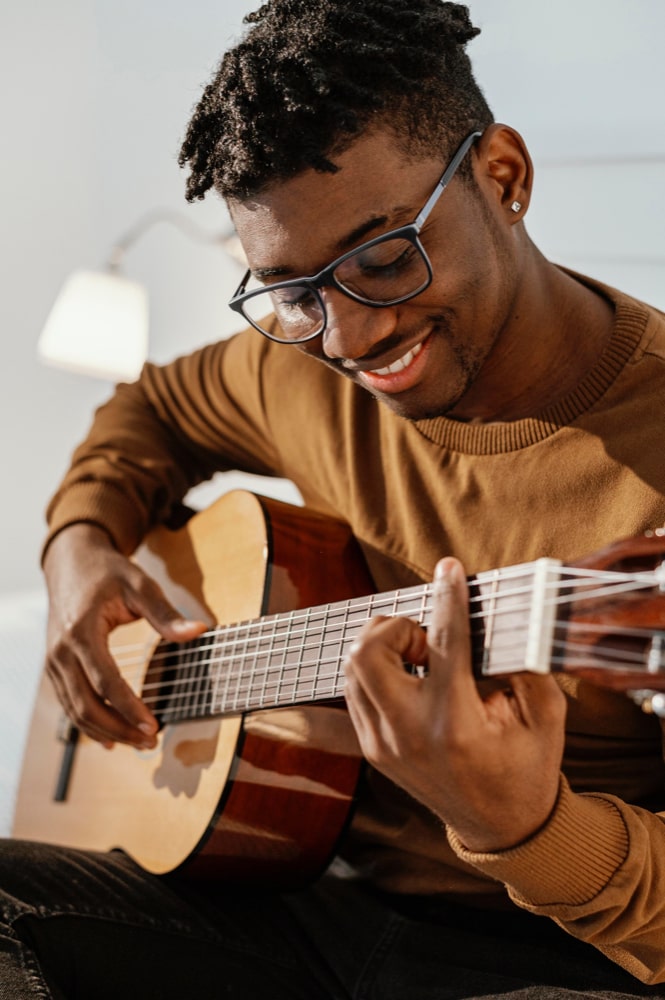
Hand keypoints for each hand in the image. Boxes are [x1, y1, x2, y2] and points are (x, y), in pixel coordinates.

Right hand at [43, 523, 206, 748]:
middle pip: (87, 705)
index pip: (106, 681)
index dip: (129, 709)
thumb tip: (199, 631)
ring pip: (75, 711)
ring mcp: (54, 662)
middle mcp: (61, 651)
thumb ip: (166, 613)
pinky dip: (89, 725)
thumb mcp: (140, 584)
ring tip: (140, 744)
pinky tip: (111, 739)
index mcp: (81, 631)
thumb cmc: (108, 572)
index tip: (154, 727)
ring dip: (106, 732)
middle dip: (119, 729)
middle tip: (151, 742)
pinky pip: (69, 705)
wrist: (71, 562)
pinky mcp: (55, 668)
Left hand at [343, 557, 565, 851]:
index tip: (449, 569)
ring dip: (382, 646)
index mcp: (455, 726)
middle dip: (396, 626)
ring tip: (419, 655)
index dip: (447, 598)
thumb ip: (526, 664)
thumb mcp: (546, 717)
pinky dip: (375, 670)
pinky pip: (354, 691)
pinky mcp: (372, 749)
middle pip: (368, 653)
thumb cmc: (526, 768)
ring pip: (352, 669)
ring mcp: (384, 744)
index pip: (444, 645)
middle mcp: (409, 734)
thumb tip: (504, 619)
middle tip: (426, 637)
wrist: (500, 829)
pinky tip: (409, 673)